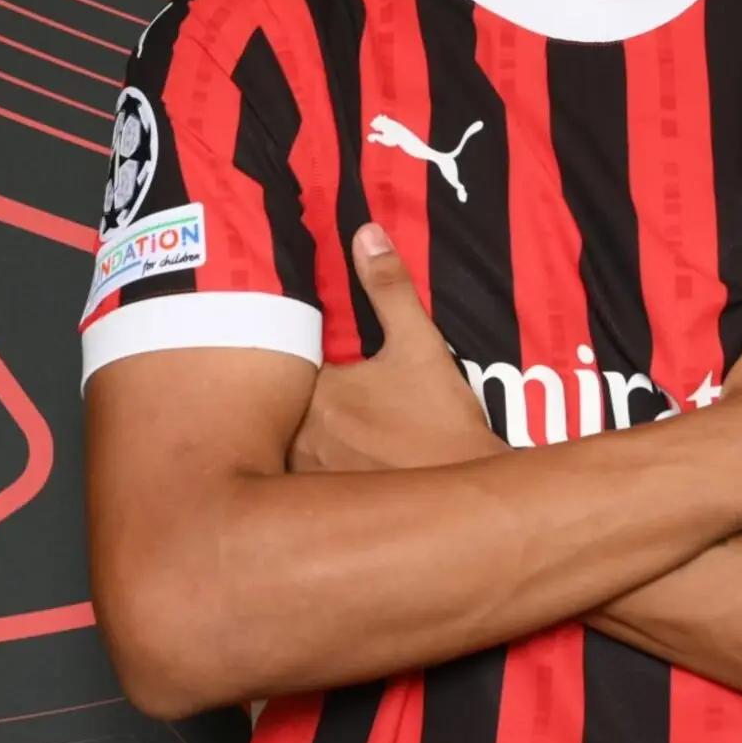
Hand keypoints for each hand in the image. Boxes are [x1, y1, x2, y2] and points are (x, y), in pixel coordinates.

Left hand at [290, 222, 506, 473]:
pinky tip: (322, 471)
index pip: (282, 369)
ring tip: (307, 433)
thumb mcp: (420, 346)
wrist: (466, 491)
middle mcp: (303, 438)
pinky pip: (296, 487)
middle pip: (276, 410)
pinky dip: (301, 476)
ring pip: (282, 449)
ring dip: (289, 439)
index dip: (287, 364)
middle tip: (302, 397)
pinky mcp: (323, 508)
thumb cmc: (443, 419)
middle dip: (283, 402)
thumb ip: (389, 290)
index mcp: (319, 394)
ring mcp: (311, 477)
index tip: (296, 359)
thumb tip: (366, 234)